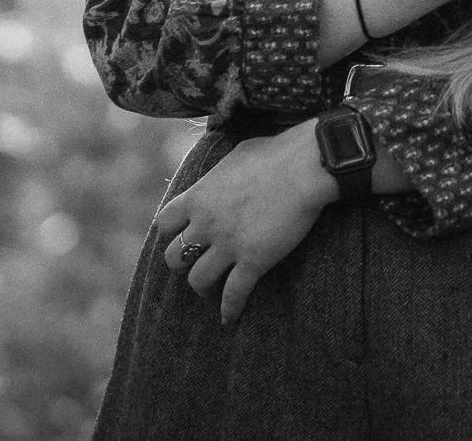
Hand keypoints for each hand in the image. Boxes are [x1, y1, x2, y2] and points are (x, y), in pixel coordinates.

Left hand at [154, 122, 337, 325]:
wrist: (306, 167)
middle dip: (182, 263)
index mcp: (199, 196)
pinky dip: (230, 309)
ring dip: (202, 287)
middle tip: (196, 263)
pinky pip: (234, 294)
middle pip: (174, 257)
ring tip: (211, 290)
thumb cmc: (277, 153)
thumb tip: (222, 173)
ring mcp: (228, 245)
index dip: (171, 233)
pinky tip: (230, 317)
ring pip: (198, 279)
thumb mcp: (237, 154)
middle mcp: (206, 223)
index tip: (181, 236)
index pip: (164, 223)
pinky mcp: (253, 261)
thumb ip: (221, 172)